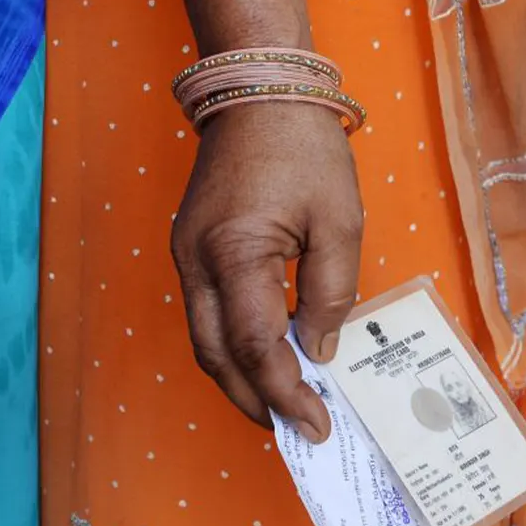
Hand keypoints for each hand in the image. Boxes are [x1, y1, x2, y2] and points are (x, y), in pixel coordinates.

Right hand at [169, 103, 362, 442]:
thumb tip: (318, 351)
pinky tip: (265, 360)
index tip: (316, 423)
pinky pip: (206, 315)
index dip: (285, 392)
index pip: (255, 346)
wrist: (256, 95)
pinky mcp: (189, 251)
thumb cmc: (302, 150)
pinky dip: (232, 348)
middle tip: (296, 430)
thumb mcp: (340, 222)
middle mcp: (196, 263)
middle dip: (254, 401)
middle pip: (215, 356)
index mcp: (234, 253)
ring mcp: (185, 258)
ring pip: (204, 341)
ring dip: (240, 380)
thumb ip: (330, 295)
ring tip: (282, 405)